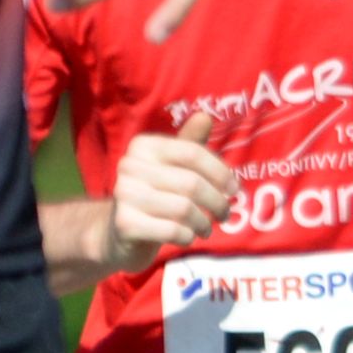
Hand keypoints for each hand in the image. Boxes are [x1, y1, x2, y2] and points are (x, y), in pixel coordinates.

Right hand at [102, 110, 233, 275]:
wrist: (118, 232)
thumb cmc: (155, 193)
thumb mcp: (173, 167)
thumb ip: (190, 145)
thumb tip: (205, 115)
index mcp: (143, 145)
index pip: (193, 153)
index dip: (221, 172)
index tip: (234, 189)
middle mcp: (129, 165)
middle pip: (192, 183)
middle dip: (217, 202)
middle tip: (225, 214)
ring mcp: (124, 194)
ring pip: (184, 209)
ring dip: (203, 223)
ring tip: (206, 228)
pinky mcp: (125, 224)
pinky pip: (171, 230)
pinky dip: (187, 236)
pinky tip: (188, 236)